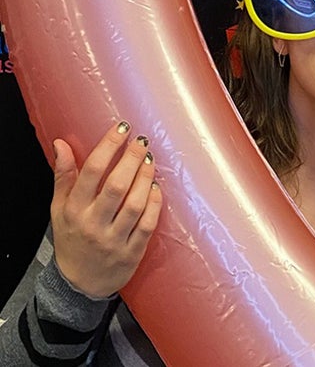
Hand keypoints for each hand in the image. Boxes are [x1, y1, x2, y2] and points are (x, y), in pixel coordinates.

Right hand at [50, 120, 162, 297]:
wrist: (79, 283)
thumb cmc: (72, 238)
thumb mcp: (59, 209)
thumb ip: (63, 176)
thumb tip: (61, 143)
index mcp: (73, 210)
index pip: (91, 172)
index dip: (108, 147)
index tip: (122, 128)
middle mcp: (93, 224)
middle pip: (116, 186)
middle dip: (132, 160)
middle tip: (142, 141)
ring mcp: (114, 240)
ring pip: (134, 205)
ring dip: (146, 179)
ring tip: (150, 161)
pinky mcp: (132, 252)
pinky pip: (148, 225)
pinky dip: (155, 204)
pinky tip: (157, 188)